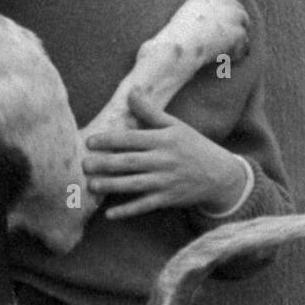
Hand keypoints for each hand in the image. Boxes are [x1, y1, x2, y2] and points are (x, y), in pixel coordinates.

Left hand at [82, 88, 247, 219]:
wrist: (220, 175)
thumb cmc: (193, 146)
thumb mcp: (175, 125)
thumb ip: (150, 111)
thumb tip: (131, 91)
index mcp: (163, 140)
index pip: (132, 139)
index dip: (110, 140)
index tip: (90, 141)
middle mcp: (163, 160)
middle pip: (129, 162)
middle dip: (105, 163)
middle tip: (84, 164)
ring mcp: (165, 182)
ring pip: (134, 184)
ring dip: (111, 186)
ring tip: (91, 185)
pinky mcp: (168, 199)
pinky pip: (144, 205)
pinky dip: (128, 210)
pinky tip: (110, 214)